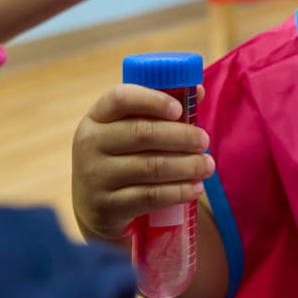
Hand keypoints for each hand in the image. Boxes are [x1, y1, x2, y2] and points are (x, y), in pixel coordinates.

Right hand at [72, 84, 214, 241]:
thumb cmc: (121, 156)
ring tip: (207, 165)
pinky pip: (150, 196)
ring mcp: (96, 177)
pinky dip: (178, 191)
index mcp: (97, 117)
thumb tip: (197, 91)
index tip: (179, 109)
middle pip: (143, 133)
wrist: (95, 205)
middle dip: (182, 137)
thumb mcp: (130, 129)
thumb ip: (160, 109)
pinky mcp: (106, 207)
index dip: (153, 100)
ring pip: (151, 167)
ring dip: (187, 166)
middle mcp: (90, 144)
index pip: (121, 98)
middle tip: (204, 141)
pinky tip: (196, 188)